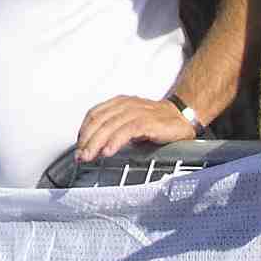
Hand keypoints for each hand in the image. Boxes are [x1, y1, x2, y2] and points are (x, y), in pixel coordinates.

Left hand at [73, 95, 201, 162]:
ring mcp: (138, 112)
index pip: (94, 114)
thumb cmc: (156, 122)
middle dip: (86, 140)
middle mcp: (126, 104)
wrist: (182, 117)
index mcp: (119, 103)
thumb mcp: (130, 123)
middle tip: (81, 156)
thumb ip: (114, 130)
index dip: (83, 131)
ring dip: (96, 143)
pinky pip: (127, 131)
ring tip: (89, 157)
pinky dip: (115, 142)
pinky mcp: (148, 122)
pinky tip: (108, 152)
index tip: (78, 147)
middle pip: (99, 121)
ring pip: (110, 126)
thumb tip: (93, 147)